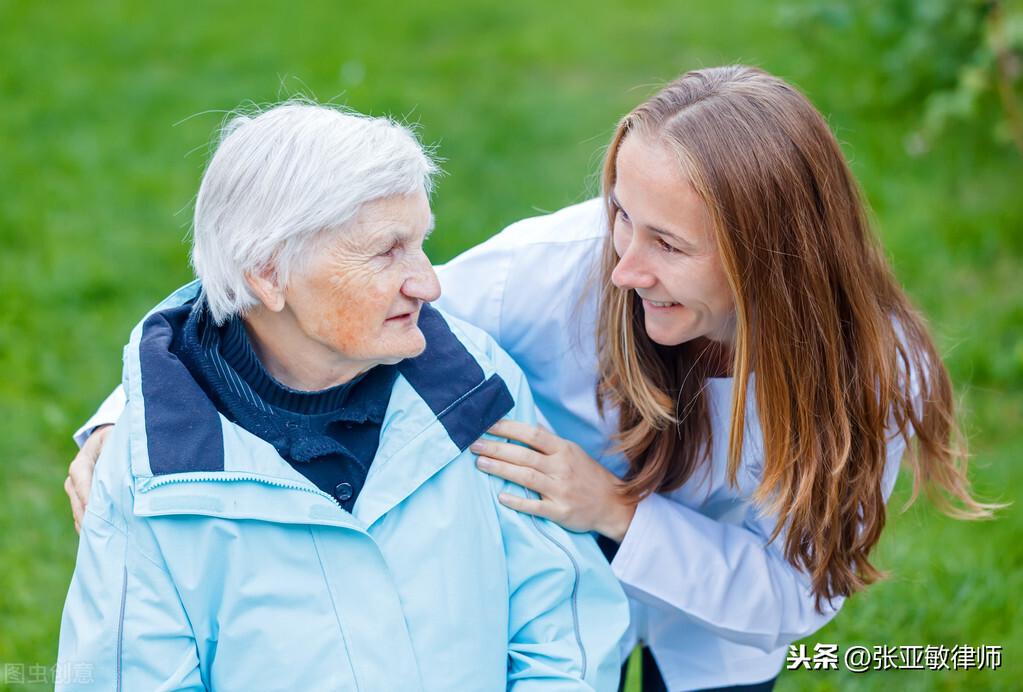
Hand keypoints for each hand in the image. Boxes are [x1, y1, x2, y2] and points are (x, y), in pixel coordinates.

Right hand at [64, 424, 111, 533]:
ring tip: (105, 538)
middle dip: (90, 517)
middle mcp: (74, 481)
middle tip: (104, 532)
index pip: (82, 483)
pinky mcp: (82, 502)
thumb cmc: (113, 438)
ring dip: (91, 525)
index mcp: (81, 465)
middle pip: (79, 503)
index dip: (89, 497)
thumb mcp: (113, 438)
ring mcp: (76, 493)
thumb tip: (120, 465)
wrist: (106, 441)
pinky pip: (84, 517)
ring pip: (80, 513)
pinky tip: (103, 537)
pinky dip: (93, 527)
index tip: (97, 510)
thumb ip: (114, 450)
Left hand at [471, 419, 635, 541]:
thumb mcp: (572, 451)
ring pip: (526, 477)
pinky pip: (535, 506)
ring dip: (500, 469)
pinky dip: (517, 501)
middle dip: (496, 448)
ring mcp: (560, 490)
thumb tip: (526, 422)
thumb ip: (548, 439)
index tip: (488, 425)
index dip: (509, 428)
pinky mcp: (560, 511)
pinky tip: (500, 497)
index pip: (532, 435)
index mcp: (563, 450)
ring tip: (480, 463)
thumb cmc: (588, 475)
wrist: (613, 504)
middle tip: (474, 444)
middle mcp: (561, 468)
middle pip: (524, 455)